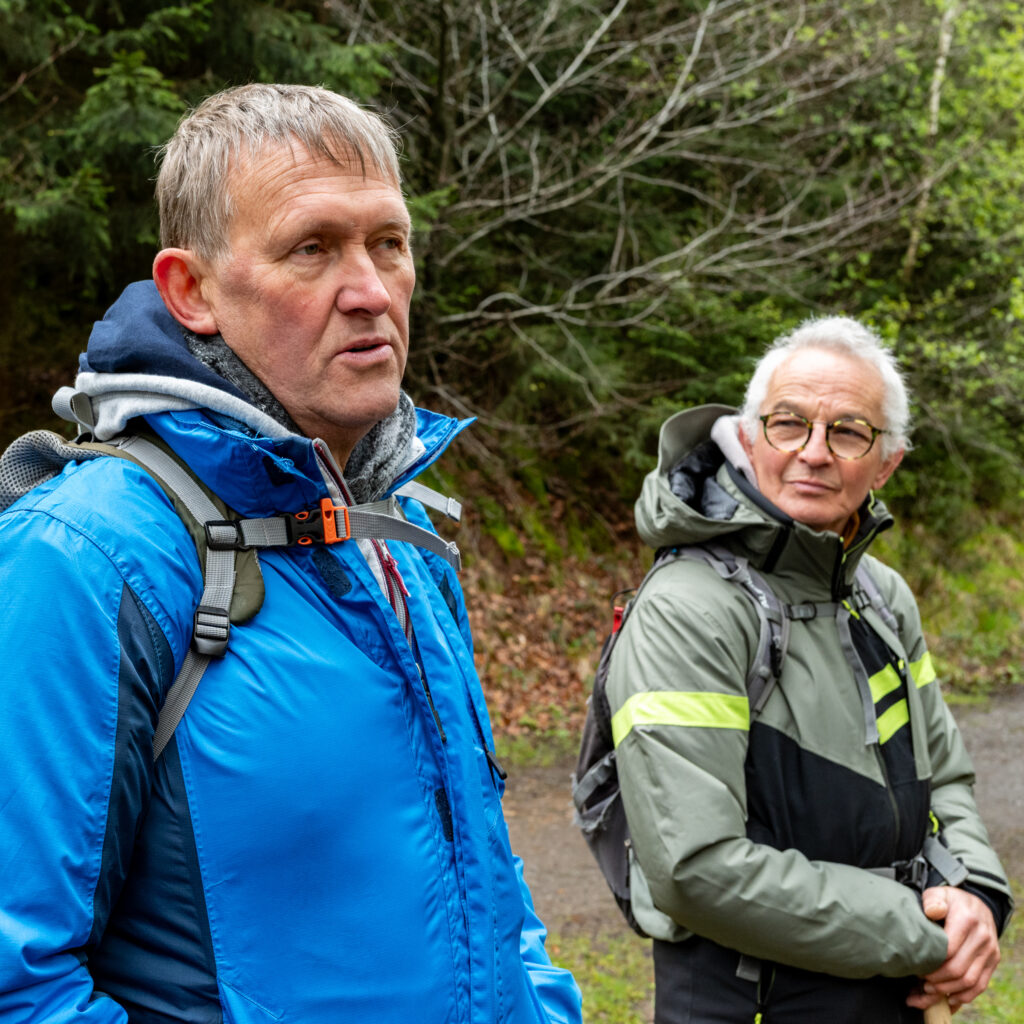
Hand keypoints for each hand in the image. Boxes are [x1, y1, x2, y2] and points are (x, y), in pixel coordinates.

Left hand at [905, 886, 999, 1012]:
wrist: (977, 904)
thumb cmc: (951, 900)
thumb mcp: (939, 893)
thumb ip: (933, 900)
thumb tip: (932, 911)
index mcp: (967, 919)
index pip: (949, 949)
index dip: (931, 962)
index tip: (916, 965)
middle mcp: (982, 937)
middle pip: (958, 968)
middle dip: (937, 980)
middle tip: (920, 981)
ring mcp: (990, 951)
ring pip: (970, 981)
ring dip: (948, 990)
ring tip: (929, 990)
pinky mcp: (993, 961)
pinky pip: (981, 985)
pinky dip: (965, 996)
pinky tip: (949, 997)